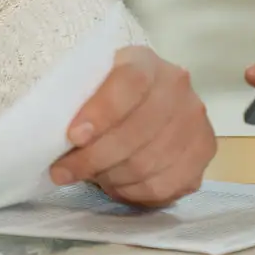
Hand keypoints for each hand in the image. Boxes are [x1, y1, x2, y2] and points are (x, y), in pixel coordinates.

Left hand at [50, 47, 214, 206]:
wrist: (147, 100)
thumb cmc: (106, 96)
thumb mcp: (90, 85)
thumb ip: (75, 101)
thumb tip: (50, 137)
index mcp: (144, 62)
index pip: (130, 83)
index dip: (102, 111)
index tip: (73, 136)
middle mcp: (177, 86)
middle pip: (138, 131)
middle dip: (94, 158)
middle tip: (62, 172)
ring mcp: (195, 119)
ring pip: (149, 163)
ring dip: (111, 177)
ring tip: (93, 176)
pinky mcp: (204, 151)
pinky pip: (165, 186)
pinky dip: (134, 192)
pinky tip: (118, 184)